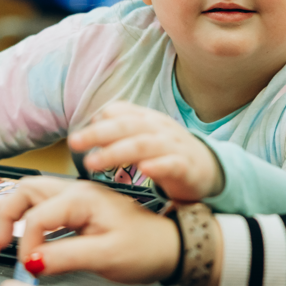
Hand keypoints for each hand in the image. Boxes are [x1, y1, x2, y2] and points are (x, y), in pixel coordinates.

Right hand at [0, 176, 178, 283]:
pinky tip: (9, 220)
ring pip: (33, 194)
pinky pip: (44, 205)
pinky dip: (22, 212)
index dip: (25, 242)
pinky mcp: (79, 211)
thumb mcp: (106, 257)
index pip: (37, 216)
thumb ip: (65, 257)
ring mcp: (78, 200)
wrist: (172, 246)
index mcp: (83, 199)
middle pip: (27, 192)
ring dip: (8, 207)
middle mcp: (78, 193)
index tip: (24, 266)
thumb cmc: (147, 249)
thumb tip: (30, 263)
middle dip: (5, 213)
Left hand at [69, 102, 222, 201]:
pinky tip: (144, 169)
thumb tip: (99, 116)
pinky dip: (158, 166)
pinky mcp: (188, 168)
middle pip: (127, 127)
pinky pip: (173, 164)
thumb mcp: (147, 134)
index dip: (98, 125)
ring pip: (143, 145)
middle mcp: (160, 130)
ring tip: (94, 162)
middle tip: (75, 144)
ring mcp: (174, 147)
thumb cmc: (170, 153)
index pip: (121, 116)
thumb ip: (125, 124)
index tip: (76, 138)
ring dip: (117, 151)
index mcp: (149, 121)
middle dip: (99, 134)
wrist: (210, 169)